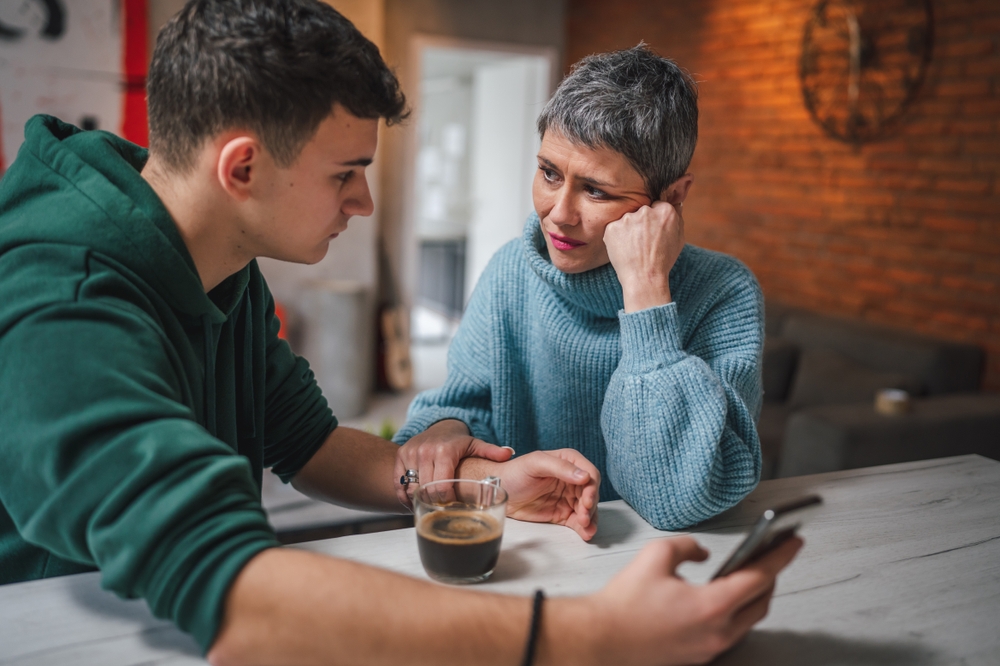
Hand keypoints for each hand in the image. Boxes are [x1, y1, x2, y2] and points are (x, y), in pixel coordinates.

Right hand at [394, 419, 512, 507]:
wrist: (439, 426)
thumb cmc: (459, 441)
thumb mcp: (476, 445)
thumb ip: (491, 451)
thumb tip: (509, 453)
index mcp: (444, 451)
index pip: (441, 486)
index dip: (446, 501)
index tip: (452, 507)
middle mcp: (424, 451)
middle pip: (426, 490)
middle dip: (434, 503)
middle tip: (443, 510)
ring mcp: (410, 453)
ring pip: (412, 488)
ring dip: (420, 500)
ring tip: (430, 507)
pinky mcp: (400, 456)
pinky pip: (399, 483)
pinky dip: (405, 496)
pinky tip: (415, 502)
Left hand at [460, 449, 600, 540]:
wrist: (499, 490)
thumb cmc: (515, 472)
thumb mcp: (536, 464)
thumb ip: (561, 468)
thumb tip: (584, 476)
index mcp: (568, 462)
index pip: (590, 474)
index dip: (592, 488)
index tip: (587, 500)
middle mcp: (572, 479)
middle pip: (591, 493)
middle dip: (590, 506)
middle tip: (584, 516)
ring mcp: (568, 497)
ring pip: (587, 509)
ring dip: (590, 518)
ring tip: (586, 528)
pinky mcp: (562, 513)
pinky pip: (578, 521)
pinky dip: (584, 528)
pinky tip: (586, 533)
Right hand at [585, 535, 802, 665]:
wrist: (602, 639)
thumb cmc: (624, 603)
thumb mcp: (656, 556)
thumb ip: (689, 547)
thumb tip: (704, 554)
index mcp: (712, 606)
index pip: (759, 577)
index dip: (780, 555)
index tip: (794, 541)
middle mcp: (717, 632)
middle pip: (761, 601)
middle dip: (772, 575)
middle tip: (773, 554)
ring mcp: (710, 647)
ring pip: (748, 619)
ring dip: (755, 595)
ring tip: (752, 572)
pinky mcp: (698, 654)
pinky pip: (731, 631)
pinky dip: (737, 610)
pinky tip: (726, 595)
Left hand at [603, 200, 684, 312]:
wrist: (644, 278)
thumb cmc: (663, 261)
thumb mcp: (679, 238)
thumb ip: (677, 217)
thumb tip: (675, 203)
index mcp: (665, 211)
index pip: (657, 206)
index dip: (655, 221)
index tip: (654, 233)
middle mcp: (646, 211)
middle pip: (642, 211)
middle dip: (642, 223)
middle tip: (643, 242)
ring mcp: (627, 218)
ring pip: (627, 219)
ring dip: (629, 230)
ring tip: (634, 248)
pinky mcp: (612, 227)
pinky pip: (614, 228)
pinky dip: (617, 238)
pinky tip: (624, 250)